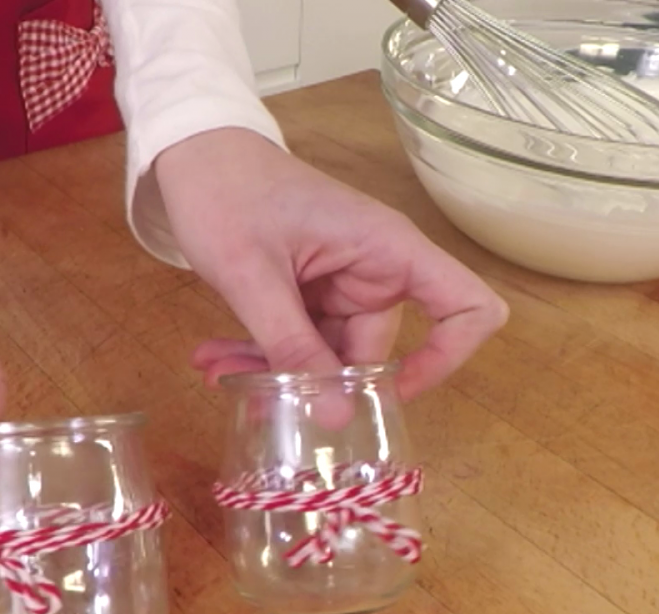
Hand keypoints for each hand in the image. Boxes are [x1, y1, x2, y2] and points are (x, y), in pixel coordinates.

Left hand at [153, 127, 507, 398]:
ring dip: (274, 371)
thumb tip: (337, 418)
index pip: (467, 307)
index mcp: (387, 249)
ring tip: (212, 369)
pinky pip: (300, 341)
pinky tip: (213, 358)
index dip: (449, 357)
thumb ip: (292, 345)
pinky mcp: (311, 292)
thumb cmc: (226, 191)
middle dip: (318, 384)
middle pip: (376, 352)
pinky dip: (261, 354)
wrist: (191, 150)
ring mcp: (342, 284)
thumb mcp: (252, 275)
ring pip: (328, 355)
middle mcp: (375, 270)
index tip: (393, 394)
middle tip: (255, 397)